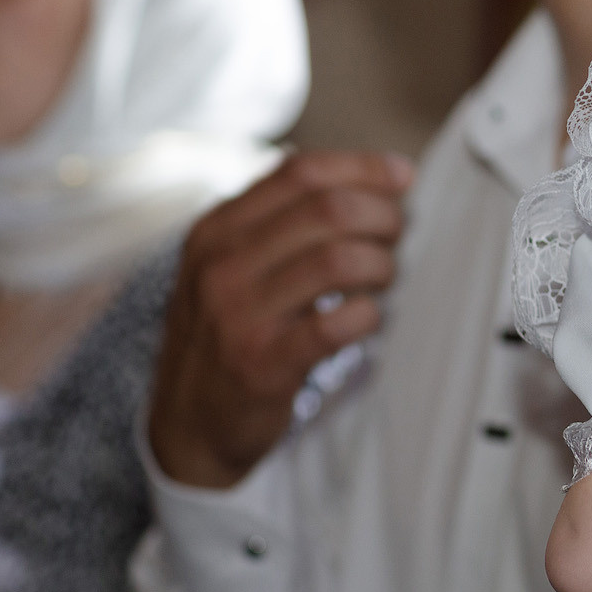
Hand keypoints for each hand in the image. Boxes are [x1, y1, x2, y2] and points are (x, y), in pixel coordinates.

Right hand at [148, 151, 411, 488]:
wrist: (187, 423)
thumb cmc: (231, 333)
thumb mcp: (235, 265)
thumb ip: (291, 220)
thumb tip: (385, 177)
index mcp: (217, 229)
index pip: (301, 173)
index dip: (363, 168)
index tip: (403, 178)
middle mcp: (221, 264)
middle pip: (327, 210)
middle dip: (382, 217)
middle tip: (398, 236)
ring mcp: (237, 314)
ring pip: (338, 260)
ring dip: (381, 264)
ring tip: (384, 278)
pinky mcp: (261, 364)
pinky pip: (335, 324)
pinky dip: (368, 315)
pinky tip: (368, 318)